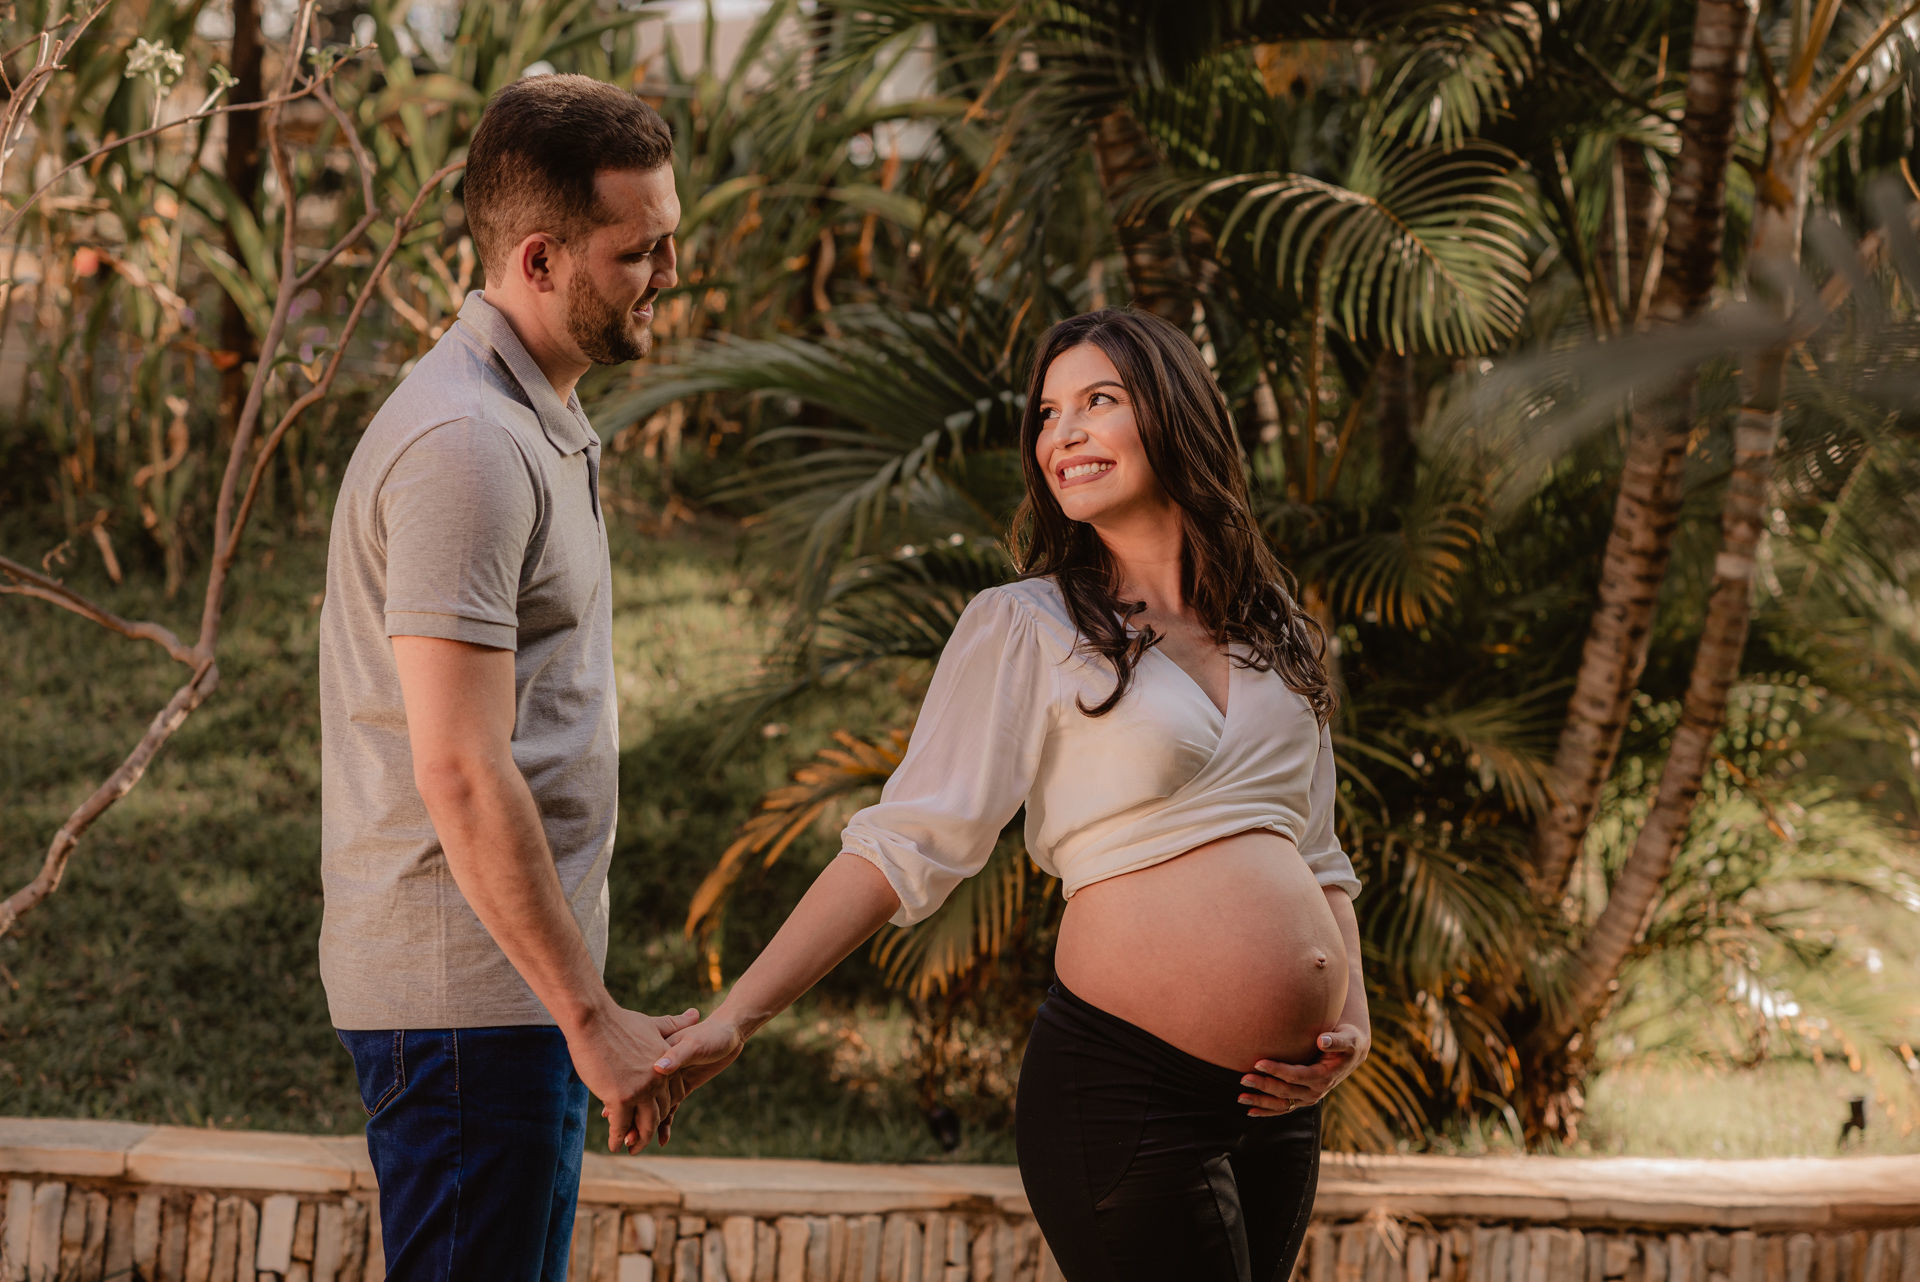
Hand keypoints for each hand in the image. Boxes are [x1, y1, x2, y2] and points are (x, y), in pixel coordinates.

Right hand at [567, 1004, 700, 1152]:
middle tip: (643, 1142)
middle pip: (660, 1112)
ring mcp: (640, 1090)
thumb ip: (674, 1025)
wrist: (594, 1020)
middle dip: (651, 1129)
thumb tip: (696, 1013)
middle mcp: (657, 1079)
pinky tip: (614, 1145)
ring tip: (631, 1148)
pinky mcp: (621, 1097)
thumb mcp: (652, 1024)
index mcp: (666, 1065)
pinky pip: (622, 1125)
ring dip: (637, 1139)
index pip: (672, 1095)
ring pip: (644, 1124)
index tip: (658, 1119)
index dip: (664, 1109)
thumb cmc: (618, 1022)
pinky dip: (618, 1137)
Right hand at [609, 1012, 749, 1150]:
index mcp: (657, 1060)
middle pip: (642, 1102)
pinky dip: (665, 1125)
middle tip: (624, 1139)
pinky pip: (669, 1111)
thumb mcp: (691, 1042)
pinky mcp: (680, 1090)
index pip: (636, 1085)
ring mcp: (668, 1083)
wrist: (727, 1033)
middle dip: (632, 1122)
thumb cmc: (710, 1035)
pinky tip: (662, 1140)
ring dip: (643, 1127)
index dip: (624, 1101)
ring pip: (652, 1109)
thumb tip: (660, 1068)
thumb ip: (676, 1054)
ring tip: (632, 1144)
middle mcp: (660, 1074)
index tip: (612, 1116)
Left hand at [1239, 1024, 1369, 1117]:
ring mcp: (1308, 1097)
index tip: (1258, 1062)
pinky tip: (1250, 1112)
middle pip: (1285, 1091)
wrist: (1351, 1054)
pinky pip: (1283, 1108)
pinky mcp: (1302, 1099)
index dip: (1277, 1070)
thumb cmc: (1347, 1041)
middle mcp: (1316, 1091)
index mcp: (1324, 1076)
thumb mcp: (1348, 1039)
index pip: (1296, 1075)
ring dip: (1261, 1102)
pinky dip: (1267, 1111)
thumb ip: (1336, 1040)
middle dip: (1263, 1086)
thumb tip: (1322, 1040)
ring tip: (1241, 1098)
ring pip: (1281, 1103)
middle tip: (1243, 1079)